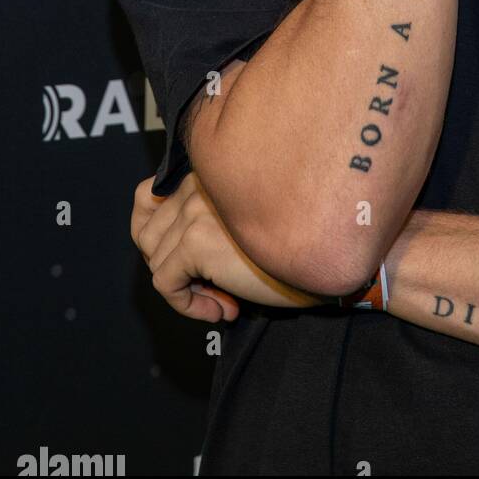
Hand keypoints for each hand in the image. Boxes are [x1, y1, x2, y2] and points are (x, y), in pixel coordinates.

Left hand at [131, 172, 331, 320]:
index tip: (190, 263)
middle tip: (211, 285)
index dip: (163, 238)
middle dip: (172, 266)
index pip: (147, 197)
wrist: (331, 255)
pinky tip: (223, 308)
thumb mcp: (247, 222)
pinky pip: (164, 284)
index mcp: (211, 170)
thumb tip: (160, 252)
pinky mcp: (196, 242)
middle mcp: (200, 183)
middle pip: (146, 233)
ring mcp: (195, 210)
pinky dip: (187, 305)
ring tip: (224, 298)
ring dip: (185, 288)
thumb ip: (206, 219)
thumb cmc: (298, 241)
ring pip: (155, 260)